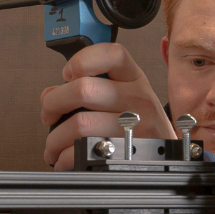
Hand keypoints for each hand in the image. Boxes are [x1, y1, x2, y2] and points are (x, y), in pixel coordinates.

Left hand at [40, 43, 171, 169]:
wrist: (165, 156)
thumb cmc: (140, 124)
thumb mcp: (125, 96)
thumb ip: (90, 88)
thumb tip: (50, 94)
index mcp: (134, 79)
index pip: (112, 55)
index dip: (83, 60)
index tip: (67, 73)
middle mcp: (137, 99)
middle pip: (84, 90)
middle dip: (53, 104)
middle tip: (48, 115)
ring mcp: (134, 126)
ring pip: (80, 124)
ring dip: (56, 138)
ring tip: (53, 145)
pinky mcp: (127, 151)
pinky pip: (84, 150)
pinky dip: (66, 157)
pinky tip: (65, 158)